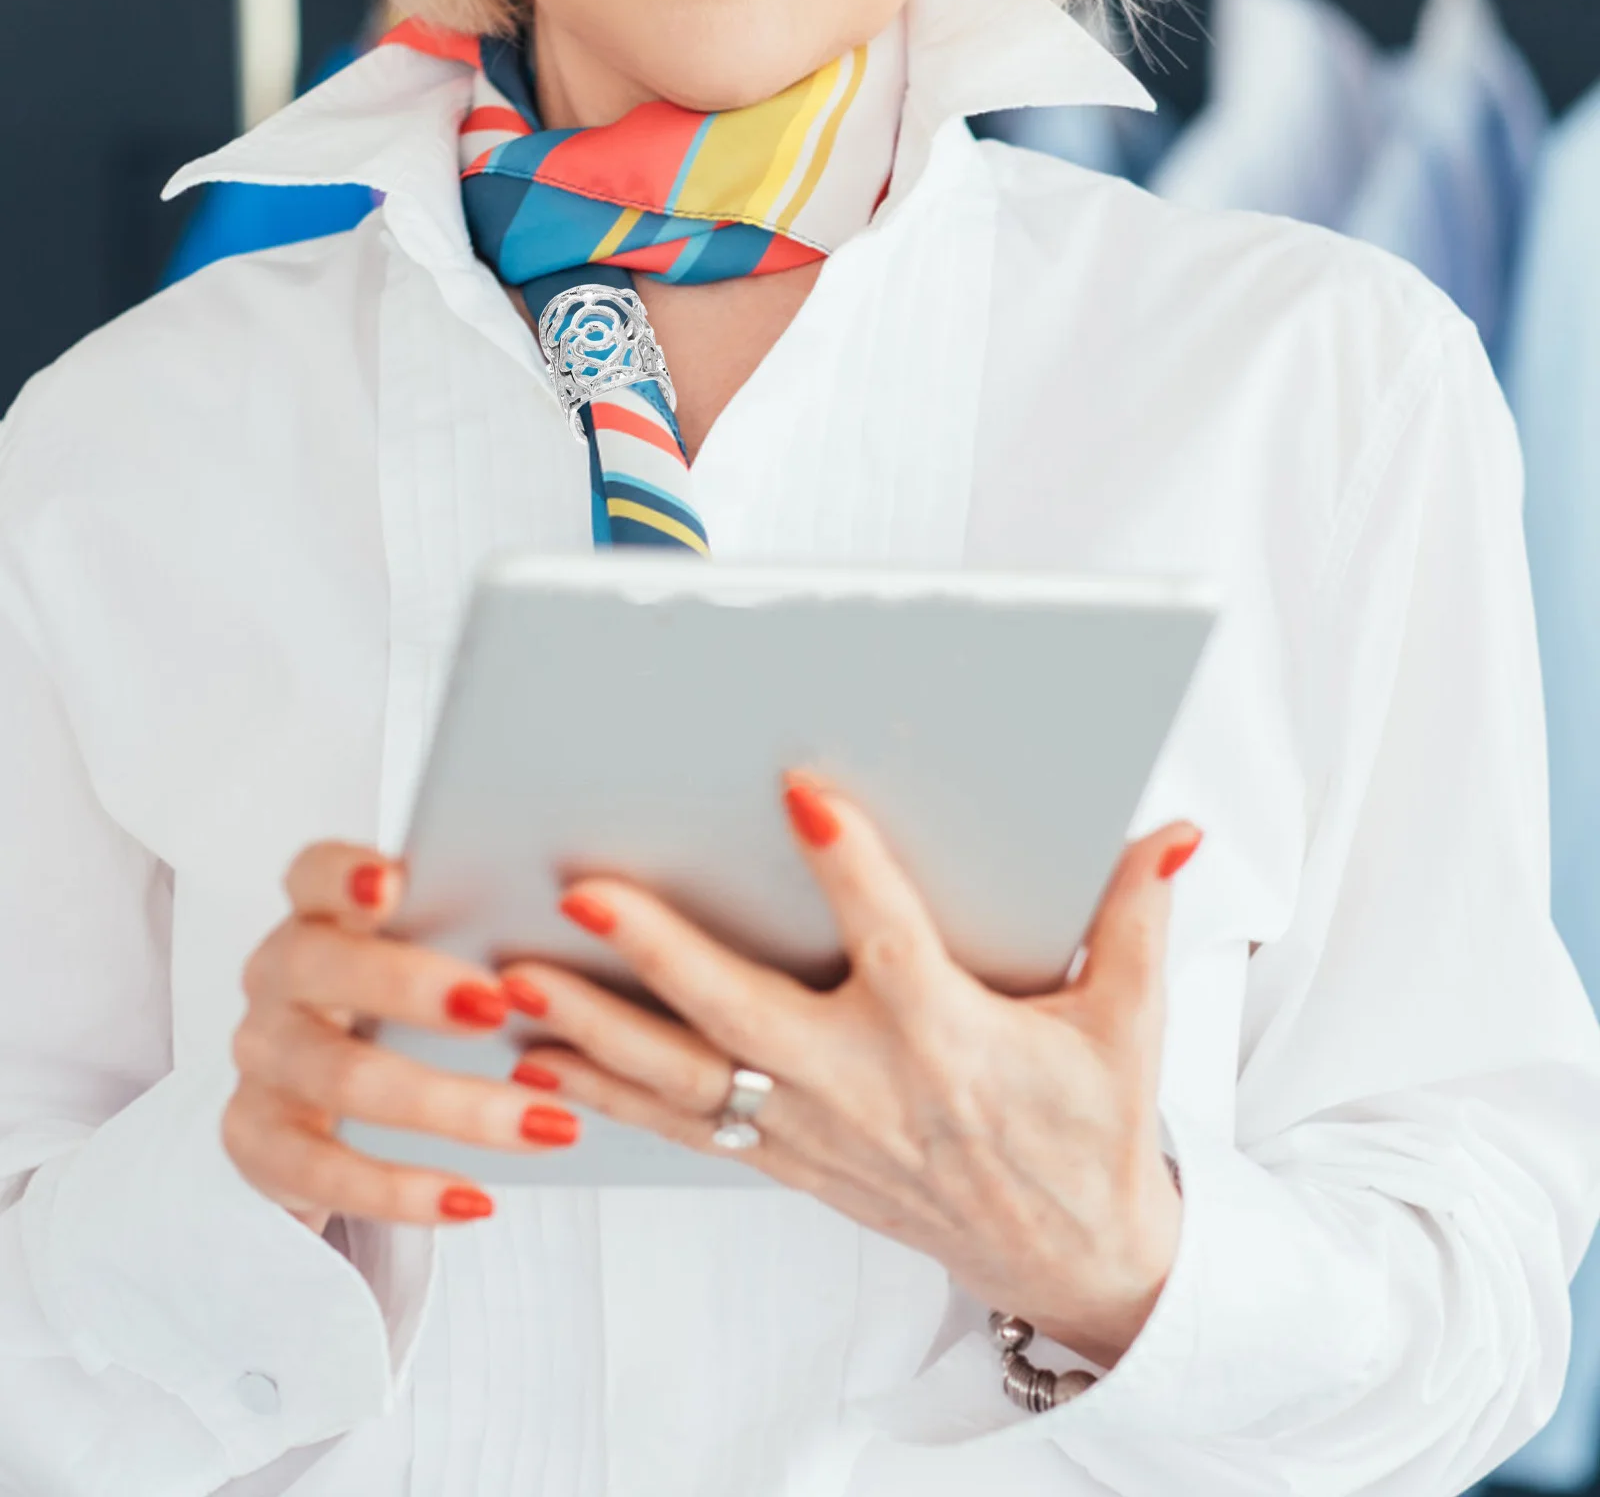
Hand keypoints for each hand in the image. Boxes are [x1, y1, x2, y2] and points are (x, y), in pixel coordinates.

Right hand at [224, 842, 578, 1233]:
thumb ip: (476, 927)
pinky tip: (476, 1200)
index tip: (394, 882)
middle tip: (501, 1005)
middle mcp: (277, 979)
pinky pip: (330, 1172)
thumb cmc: (407, 1008)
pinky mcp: (259, 1144)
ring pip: (346, 1080)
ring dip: (453, 1106)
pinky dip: (406, 1190)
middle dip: (410, 986)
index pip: (313, 875)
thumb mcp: (433, 957)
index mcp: (321, 915)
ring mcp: (264, 1062)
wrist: (329, 1108)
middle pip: (323, 970)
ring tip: (546, 1123)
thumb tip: (595, 908)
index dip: (344, 875)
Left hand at [502, 779, 1197, 1368]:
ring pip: (684, 1078)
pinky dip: (606, 1097)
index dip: (847, 862)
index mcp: (947, 1037)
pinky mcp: (788, 1162)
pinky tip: (541, 1060)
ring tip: (512, 978)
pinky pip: (681, 1130)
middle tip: (584, 889)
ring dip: (595, 1028)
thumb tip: (1169, 832)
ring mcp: (813, 1132)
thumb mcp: (1130, 1029)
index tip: (800, 791)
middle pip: (740, 1013)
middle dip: (657, 952)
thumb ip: (1135, 921)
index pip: (889, 936)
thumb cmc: (1092, 1133)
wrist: (1071, 1259)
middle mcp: (863, 1084)